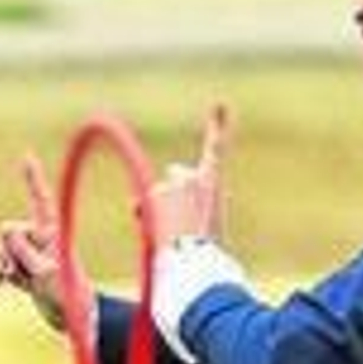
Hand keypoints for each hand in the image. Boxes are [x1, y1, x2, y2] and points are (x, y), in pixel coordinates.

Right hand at [0, 152, 91, 334]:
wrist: (74, 320)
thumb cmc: (68, 297)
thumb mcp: (46, 274)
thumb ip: (24, 251)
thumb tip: (5, 228)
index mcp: (53, 234)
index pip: (41, 202)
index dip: (33, 180)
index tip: (26, 156)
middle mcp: (42, 239)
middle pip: (9, 231)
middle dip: (10, 252)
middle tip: (31, 273)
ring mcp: (32, 254)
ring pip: (2, 250)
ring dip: (8, 268)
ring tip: (28, 284)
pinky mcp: (25, 269)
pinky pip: (2, 266)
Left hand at [150, 104, 229, 244]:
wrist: (195, 258)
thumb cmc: (206, 251)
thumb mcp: (210, 229)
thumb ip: (194, 213)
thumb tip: (177, 214)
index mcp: (213, 185)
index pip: (216, 149)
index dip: (217, 126)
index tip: (220, 105)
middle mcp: (193, 177)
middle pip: (177, 175)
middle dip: (173, 190)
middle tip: (181, 218)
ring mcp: (172, 183)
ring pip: (157, 196)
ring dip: (159, 211)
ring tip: (172, 234)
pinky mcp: (154, 193)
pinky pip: (142, 207)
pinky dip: (144, 217)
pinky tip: (157, 232)